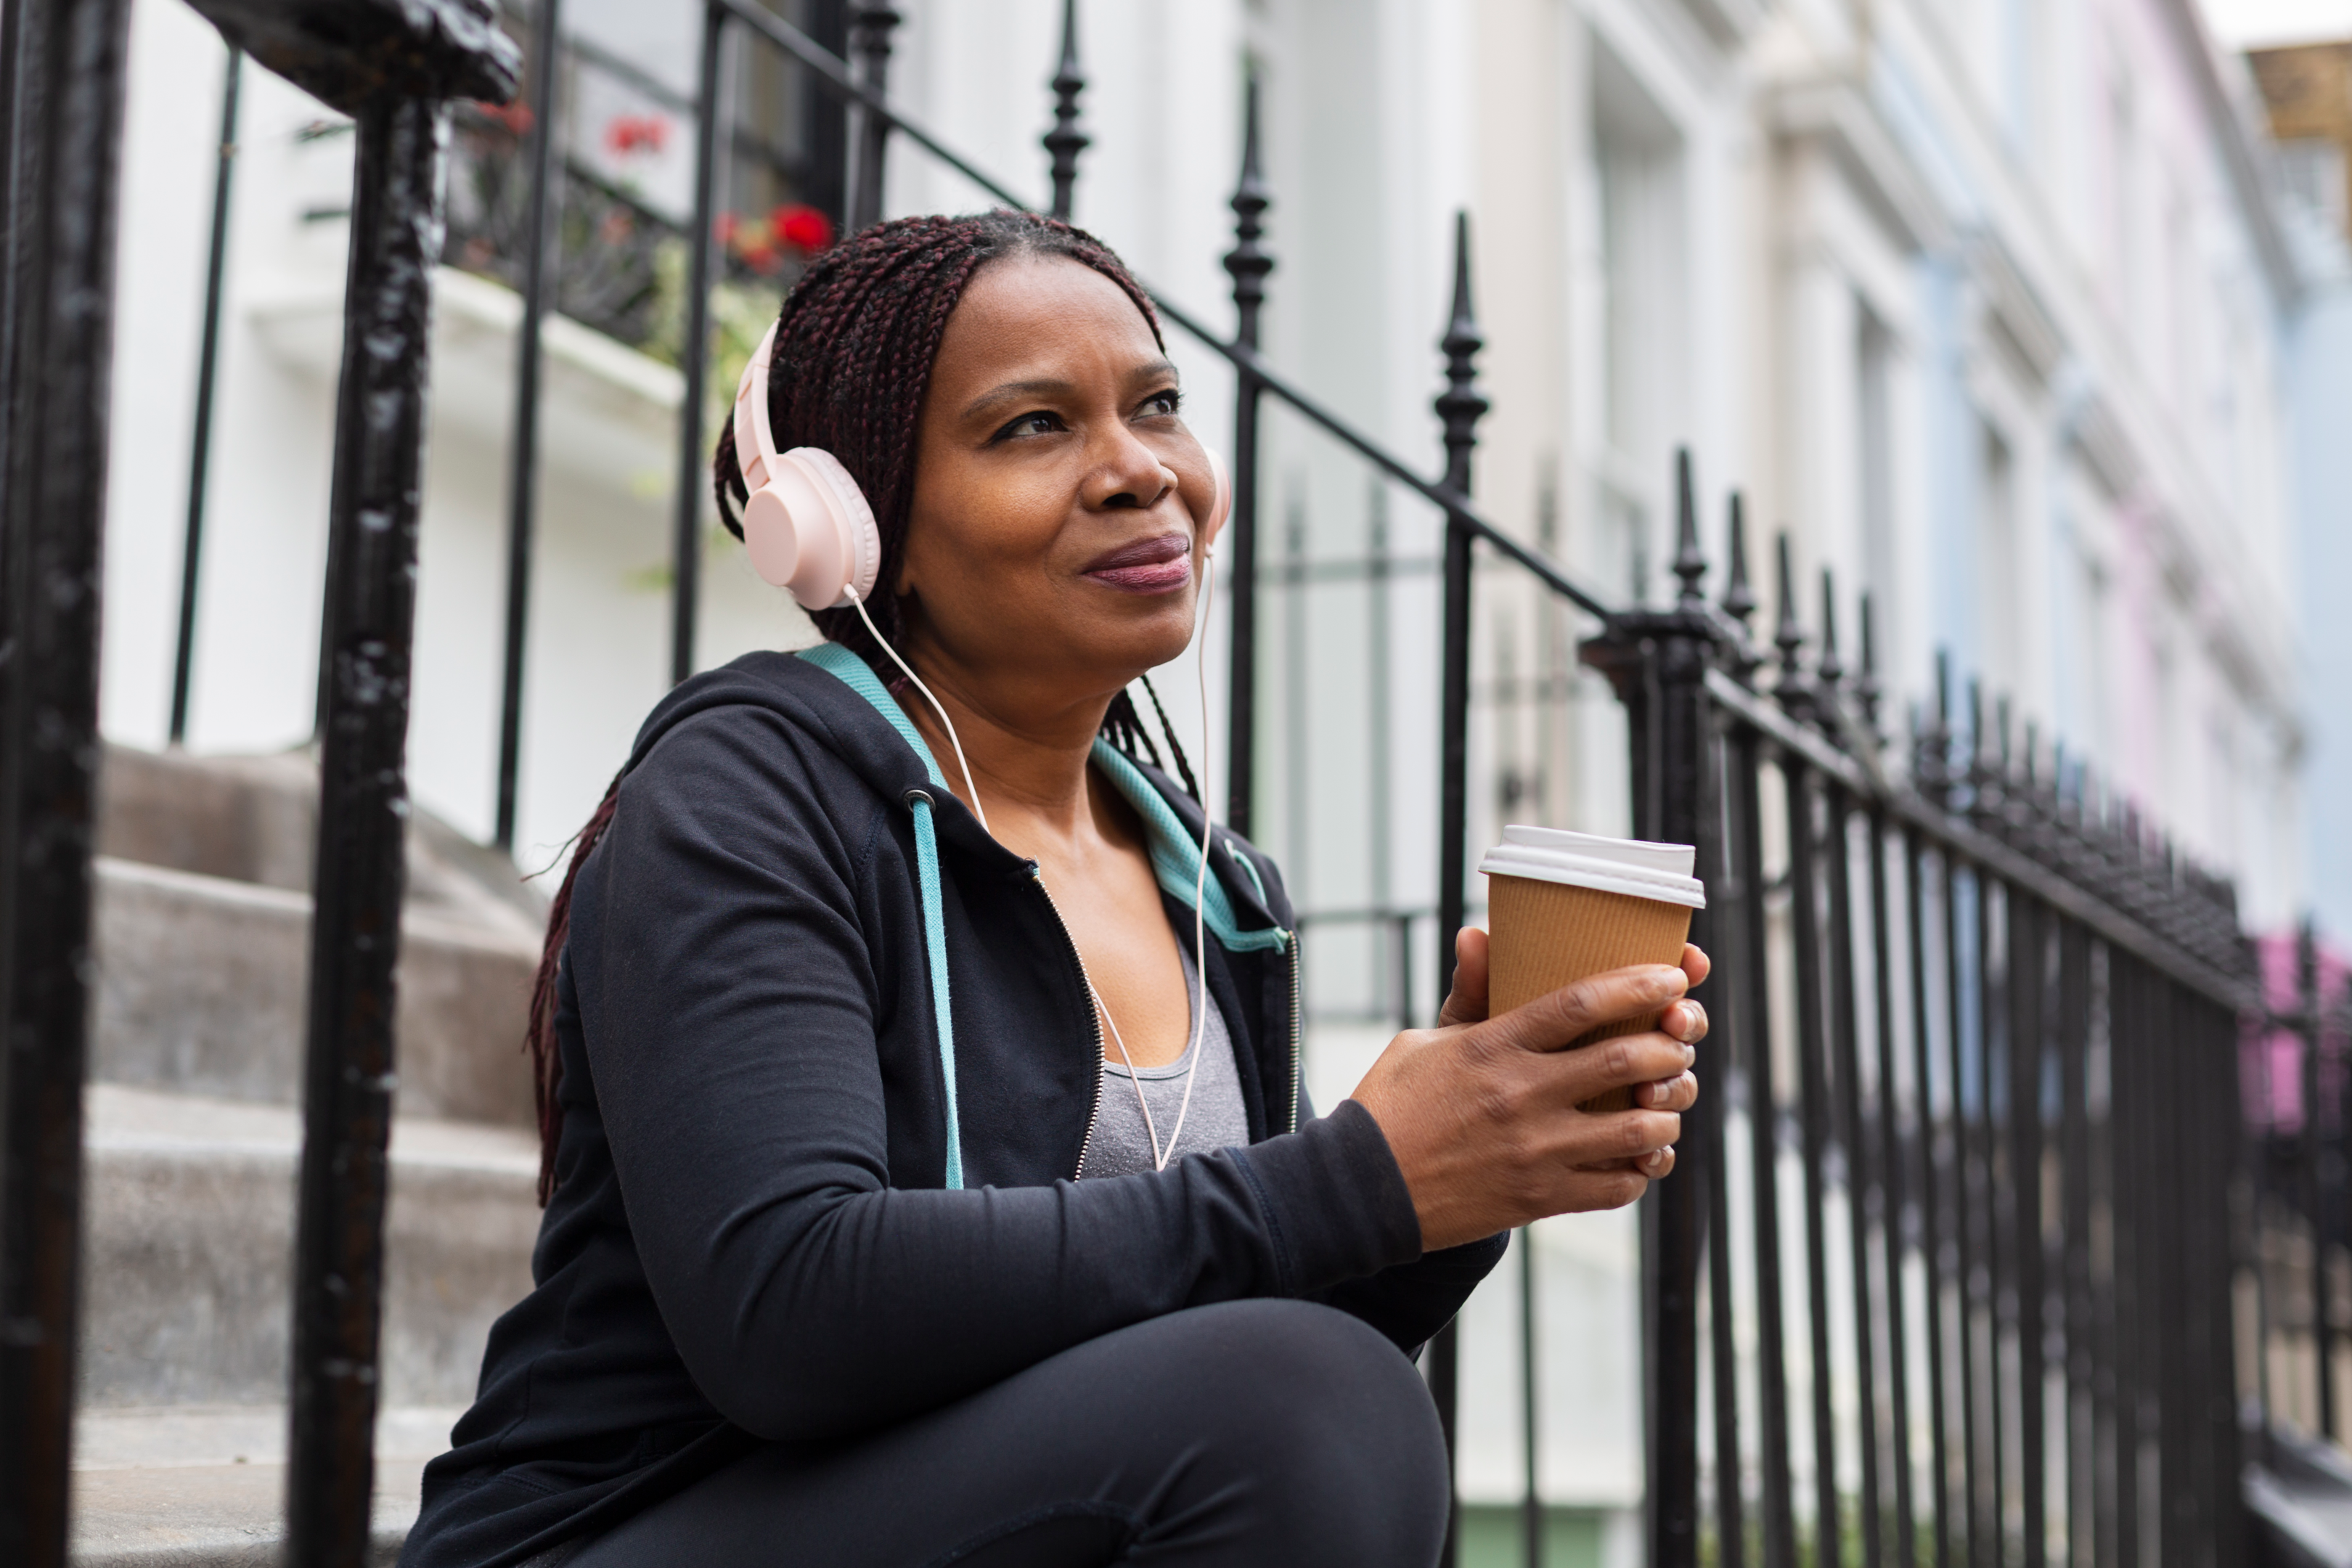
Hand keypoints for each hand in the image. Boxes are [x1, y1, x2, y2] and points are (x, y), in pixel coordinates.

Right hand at [1346, 933, 1709, 1250]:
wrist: (1363, 1191)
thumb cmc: (1393, 1107)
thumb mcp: (1423, 1041)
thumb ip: (1468, 995)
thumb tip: (1480, 934)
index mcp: (1494, 1045)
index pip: (1580, 1002)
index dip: (1638, 986)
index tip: (1672, 977)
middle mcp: (1522, 1094)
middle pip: (1625, 1060)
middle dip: (1670, 1047)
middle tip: (1680, 1042)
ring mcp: (1535, 1150)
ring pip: (1637, 1128)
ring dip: (1667, 1113)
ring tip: (1666, 1103)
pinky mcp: (1540, 1198)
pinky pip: (1618, 1186)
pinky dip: (1641, 1169)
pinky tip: (1639, 1156)